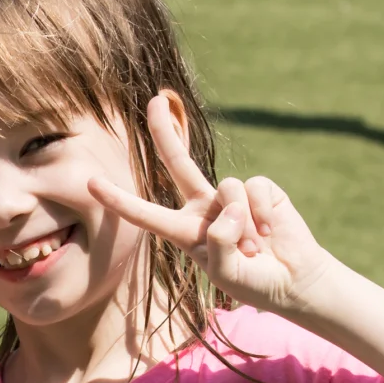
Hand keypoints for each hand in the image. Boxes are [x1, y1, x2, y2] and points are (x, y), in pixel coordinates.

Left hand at [88, 94, 333, 315]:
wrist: (293, 281)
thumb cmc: (253, 281)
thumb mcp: (226, 273)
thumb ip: (219, 243)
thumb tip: (227, 206)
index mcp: (185, 231)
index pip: (146, 214)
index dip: (119, 199)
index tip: (91, 183)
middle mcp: (204, 207)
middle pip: (179, 163)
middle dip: (166, 131)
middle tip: (154, 101)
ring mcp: (232, 197)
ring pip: (227, 189)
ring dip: (244, 224)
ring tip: (256, 248)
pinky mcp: (261, 190)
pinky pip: (253, 189)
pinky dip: (262, 214)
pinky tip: (271, 232)